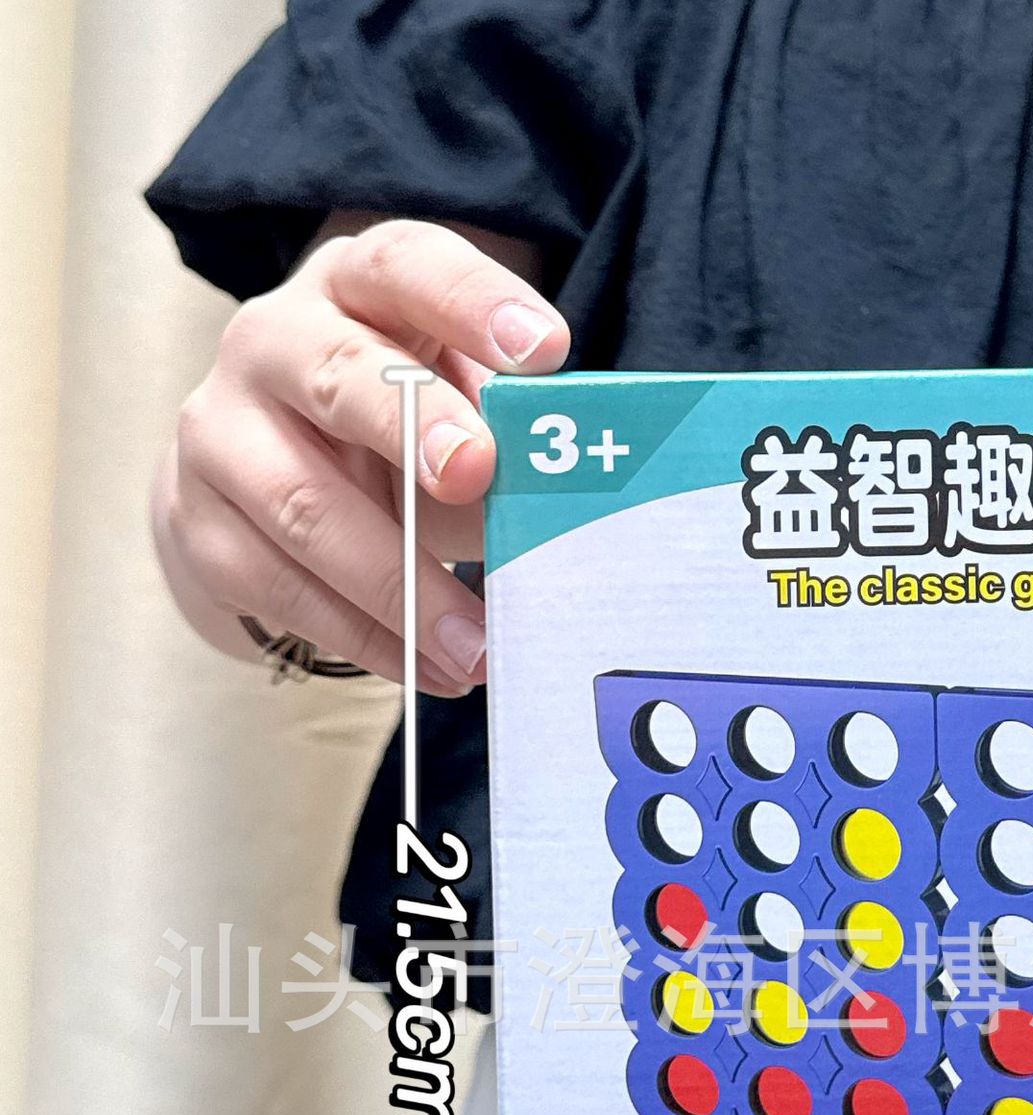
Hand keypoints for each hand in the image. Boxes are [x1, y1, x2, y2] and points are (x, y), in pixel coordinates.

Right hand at [152, 218, 569, 693]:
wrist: (254, 482)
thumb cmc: (392, 434)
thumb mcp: (454, 406)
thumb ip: (506, 434)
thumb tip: (572, 507)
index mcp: (354, 290)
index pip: (407, 267)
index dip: (473, 303)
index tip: (545, 350)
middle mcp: (272, 342)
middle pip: (337, 376)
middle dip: (412, 426)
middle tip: (478, 474)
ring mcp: (221, 432)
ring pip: (306, 508)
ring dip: (403, 587)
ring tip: (478, 646)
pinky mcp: (202, 526)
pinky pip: (285, 591)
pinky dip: (370, 641)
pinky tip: (433, 672)